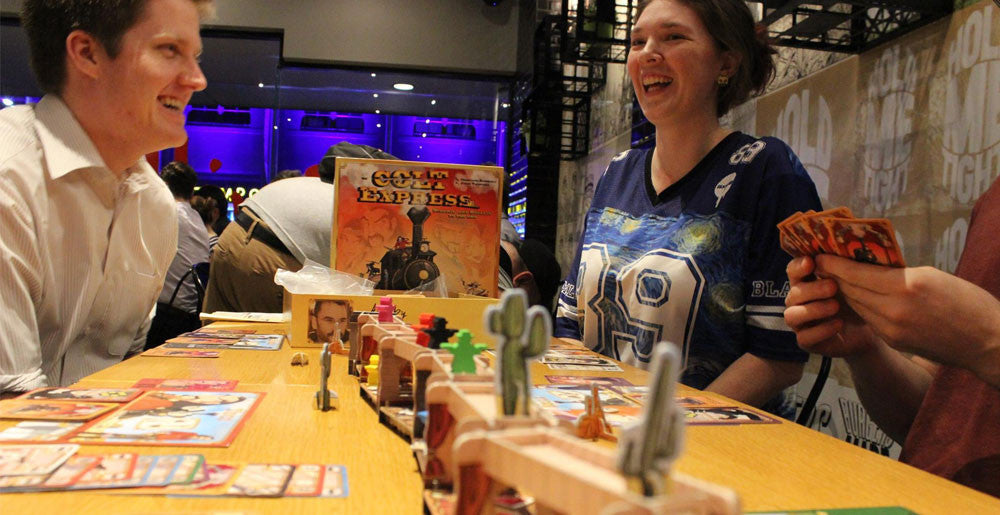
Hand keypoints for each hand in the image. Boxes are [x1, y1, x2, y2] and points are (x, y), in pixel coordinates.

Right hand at [783, 256, 875, 356]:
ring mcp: (799, 323)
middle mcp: (797, 302)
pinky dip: (821, 330)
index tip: (810, 262)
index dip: (798, 266)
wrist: (866, 331)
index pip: (793, 271)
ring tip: (835, 306)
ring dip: (813, 309)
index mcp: (805, 282)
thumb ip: (844, 270)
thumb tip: (846, 254)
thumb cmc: (856, 301)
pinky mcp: (806, 341)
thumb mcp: (852, 284)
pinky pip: (805, 337)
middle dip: (812, 289)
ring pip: (792, 315)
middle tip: (833, 286)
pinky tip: (838, 324)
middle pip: (793, 293)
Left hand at [814, 255, 999, 381]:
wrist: (988, 342)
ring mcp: (891, 329)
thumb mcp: (933, 275)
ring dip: (845, 292)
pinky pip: (869, 319)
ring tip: (835, 278)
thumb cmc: (968, 301)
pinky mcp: (893, 341)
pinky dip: (860, 307)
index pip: (856, 273)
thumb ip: (899, 272)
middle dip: (834, 276)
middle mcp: (893, 309)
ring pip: (856, 305)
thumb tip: (871, 267)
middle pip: (851, 290)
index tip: (820, 255)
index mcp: (906, 285)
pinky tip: (857, 297)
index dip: (834, 264)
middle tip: (822, 264)